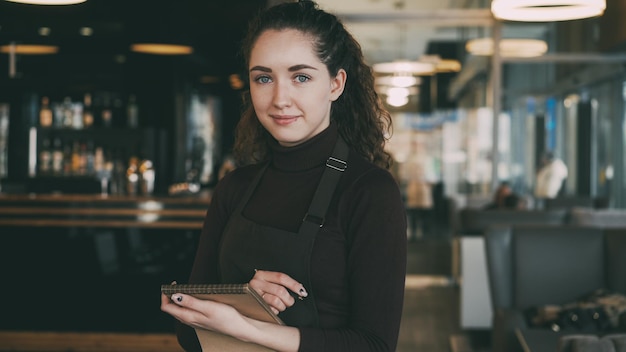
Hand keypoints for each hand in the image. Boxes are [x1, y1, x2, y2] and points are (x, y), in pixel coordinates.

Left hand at [161, 290, 301, 350]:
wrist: (239, 327)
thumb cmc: (226, 317)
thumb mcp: (208, 307)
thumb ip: (191, 302)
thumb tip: (174, 296)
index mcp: (188, 316)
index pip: (167, 307)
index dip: (165, 294)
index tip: (172, 284)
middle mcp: (189, 320)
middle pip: (171, 308)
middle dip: (170, 295)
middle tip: (176, 284)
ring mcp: (195, 321)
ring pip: (179, 310)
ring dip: (178, 299)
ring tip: (184, 288)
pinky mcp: (201, 320)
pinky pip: (187, 311)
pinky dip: (186, 303)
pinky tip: (194, 297)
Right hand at [249, 270, 307, 313]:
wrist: (243, 299)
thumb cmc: (260, 291)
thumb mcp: (268, 282)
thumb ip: (281, 283)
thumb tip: (299, 289)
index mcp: (261, 275)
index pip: (281, 277)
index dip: (293, 284)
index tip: (301, 291)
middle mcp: (256, 283)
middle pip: (280, 290)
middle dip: (288, 299)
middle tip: (289, 302)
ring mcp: (254, 295)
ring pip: (276, 301)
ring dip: (282, 306)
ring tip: (281, 306)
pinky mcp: (254, 306)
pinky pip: (270, 310)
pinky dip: (274, 311)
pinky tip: (272, 308)